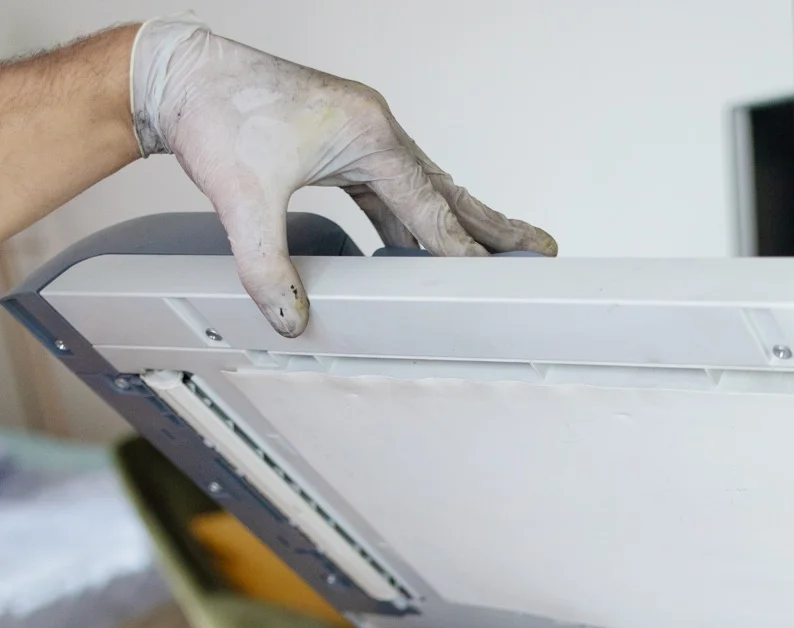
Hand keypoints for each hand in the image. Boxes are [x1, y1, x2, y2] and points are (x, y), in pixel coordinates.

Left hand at [130, 20, 555, 337]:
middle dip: (494, 227)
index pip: (428, 208)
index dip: (460, 251)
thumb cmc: (215, 114)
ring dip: (457, 226)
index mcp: (367, 134)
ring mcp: (361, 136)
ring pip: (424, 192)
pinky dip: (413, 223)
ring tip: (494, 257)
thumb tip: (290, 316)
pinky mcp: (342, 147)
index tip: (493, 283)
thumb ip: (265, 263)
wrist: (181, 74)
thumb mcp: (242, 198)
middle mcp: (374, 129)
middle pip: (448, 192)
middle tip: (541, 251)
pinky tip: (419, 250)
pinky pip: (392, 194)